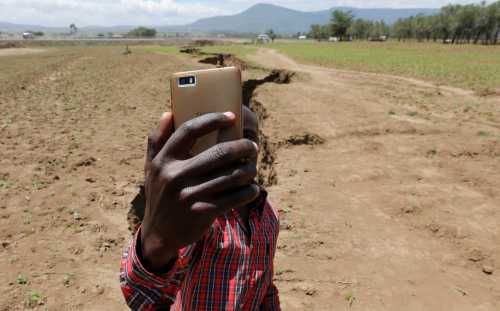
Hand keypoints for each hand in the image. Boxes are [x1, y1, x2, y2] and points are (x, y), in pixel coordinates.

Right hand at [141, 112, 259, 269]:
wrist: (158, 234)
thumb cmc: (159, 194)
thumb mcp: (150, 167)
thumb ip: (156, 139)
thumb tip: (169, 112)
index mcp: (164, 159)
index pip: (189, 130)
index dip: (213, 119)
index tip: (231, 116)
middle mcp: (175, 175)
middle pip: (219, 153)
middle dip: (242, 147)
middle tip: (252, 146)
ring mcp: (189, 195)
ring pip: (231, 175)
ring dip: (249, 169)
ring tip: (252, 167)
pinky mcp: (202, 212)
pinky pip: (234, 198)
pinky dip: (248, 192)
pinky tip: (252, 188)